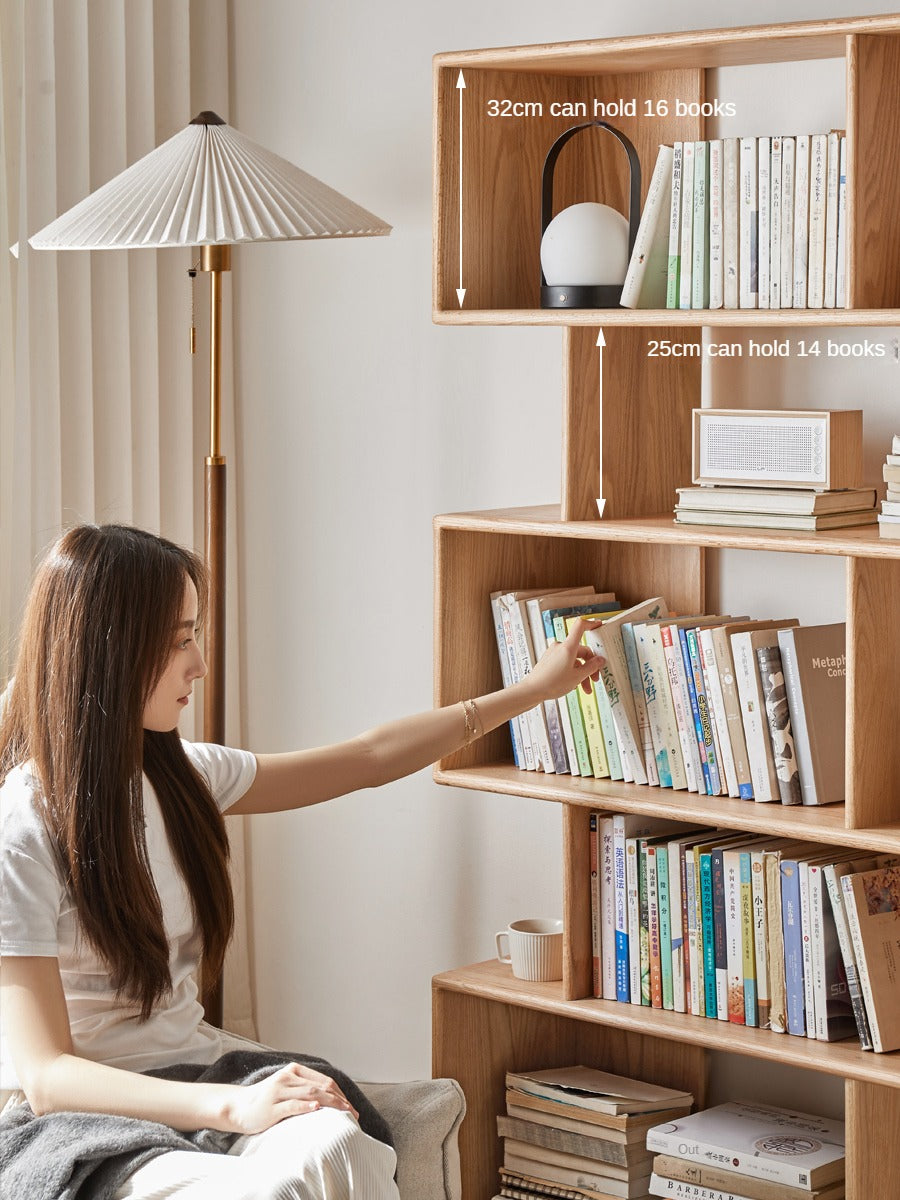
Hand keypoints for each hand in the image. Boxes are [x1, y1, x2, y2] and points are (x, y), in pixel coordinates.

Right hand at [223, 1062, 358, 1134]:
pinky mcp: (271, 1107)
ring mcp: (279, 1091)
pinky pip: (291, 1105)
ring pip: (310, 1093)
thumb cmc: (266, 1101)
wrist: (237, 1107)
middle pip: (321, 1086)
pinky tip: (316, 1109)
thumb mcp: (286, 1089)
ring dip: (330, 1104)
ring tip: (343, 1113)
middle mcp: (288, 1077)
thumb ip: (305, 1090)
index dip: (341, 1094)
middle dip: (340, 1100)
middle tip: (353, 1114)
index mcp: (294, 1071)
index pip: (325, 1080)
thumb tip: (331, 1100)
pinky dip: (305, 1106)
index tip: (352, 1108)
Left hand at [526, 617, 605, 701]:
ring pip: (575, 660)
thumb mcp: (577, 677)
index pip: (580, 626)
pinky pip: (566, 663)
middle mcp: (560, 647)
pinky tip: (574, 685)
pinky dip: (572, 672)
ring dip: (582, 673)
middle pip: (581, 650)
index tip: (599, 626)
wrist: (532, 690)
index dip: (591, 624)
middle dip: (590, 666)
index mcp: (568, 647)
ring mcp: (554, 653)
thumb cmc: (551, 683)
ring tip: (585, 689)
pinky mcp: (550, 660)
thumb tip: (600, 660)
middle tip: (594, 679)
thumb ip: (591, 667)